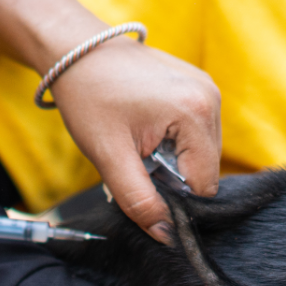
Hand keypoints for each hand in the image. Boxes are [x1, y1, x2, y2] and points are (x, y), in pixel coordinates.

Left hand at [48, 40, 221, 243]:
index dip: (173, 196)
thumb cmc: (88, 97)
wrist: (75, 49)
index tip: (140, 179)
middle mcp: (211, 98)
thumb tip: (166, 236)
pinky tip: (144, 125)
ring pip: (201, 151)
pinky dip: (173, 138)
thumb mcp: (110, 157)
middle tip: (134, 155)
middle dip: (172, 175)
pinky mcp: (198, 84)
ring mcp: (207, 87)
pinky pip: (196, 129)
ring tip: (138, 137)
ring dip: (172, 157)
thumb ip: (140, 201)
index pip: (204, 185)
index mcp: (196, 113)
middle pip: (205, 168)